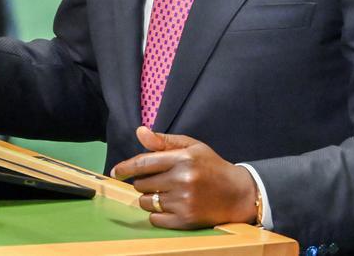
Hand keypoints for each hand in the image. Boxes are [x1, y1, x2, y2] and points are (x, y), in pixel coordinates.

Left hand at [111, 127, 257, 228]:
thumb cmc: (211, 167)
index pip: (144, 163)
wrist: (237, 193)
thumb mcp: (191, 147)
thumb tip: (140, 132)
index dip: (126, 167)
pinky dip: (157, 213)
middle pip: (142, 184)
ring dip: (150, 198)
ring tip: (166, 193)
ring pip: (146, 202)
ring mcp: (184, 201)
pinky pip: (155, 219)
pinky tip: (170, 206)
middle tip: (159, 181)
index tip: (116, 171)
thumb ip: (164, 141)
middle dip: (144, 182)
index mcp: (183, 158)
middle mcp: (182, 179)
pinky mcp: (185, 220)